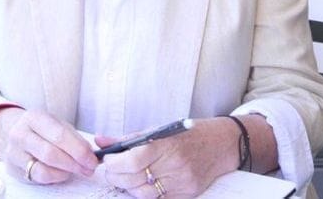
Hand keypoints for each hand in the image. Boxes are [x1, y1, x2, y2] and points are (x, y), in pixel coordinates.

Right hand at [0, 108, 98, 183]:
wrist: (16, 133)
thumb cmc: (43, 130)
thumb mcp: (59, 126)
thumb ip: (76, 139)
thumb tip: (92, 154)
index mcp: (35, 117)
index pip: (60, 135)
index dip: (79, 150)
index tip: (93, 160)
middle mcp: (20, 133)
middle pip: (51, 154)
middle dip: (74, 164)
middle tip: (89, 168)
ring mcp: (13, 152)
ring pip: (43, 169)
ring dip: (65, 172)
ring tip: (76, 170)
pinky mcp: (12, 168)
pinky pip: (37, 177)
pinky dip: (55, 177)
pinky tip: (62, 173)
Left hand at [98, 117, 240, 197]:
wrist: (223, 144)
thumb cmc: (190, 133)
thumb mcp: (159, 131)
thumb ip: (127, 140)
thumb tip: (100, 141)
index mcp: (168, 145)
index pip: (133, 160)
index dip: (115, 163)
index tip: (108, 160)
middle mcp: (176, 165)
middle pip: (134, 179)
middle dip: (116, 176)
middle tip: (113, 170)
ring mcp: (182, 182)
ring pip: (143, 194)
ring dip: (129, 187)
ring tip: (127, 177)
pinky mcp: (187, 194)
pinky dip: (145, 193)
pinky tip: (144, 183)